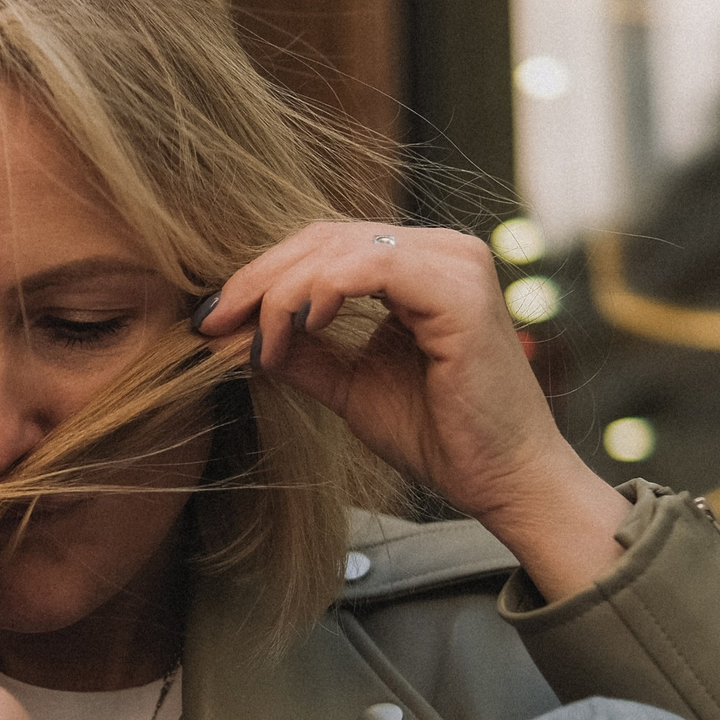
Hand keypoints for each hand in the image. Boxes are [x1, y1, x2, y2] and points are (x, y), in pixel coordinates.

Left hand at [201, 222, 628, 599]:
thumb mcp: (353, 387)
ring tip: (253, 339)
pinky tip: (296, 327)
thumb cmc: (443, 437)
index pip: (325, 246)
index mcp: (421, 266)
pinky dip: (319, 294)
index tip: (214, 320)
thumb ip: (306, 354)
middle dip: (258, 280)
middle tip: (213, 321)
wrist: (506, 482)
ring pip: (338, 249)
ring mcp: (455, 262)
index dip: (263, 276)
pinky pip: (370, 269)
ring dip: (281, 291)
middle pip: (324, 238)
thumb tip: (239, 337)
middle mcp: (442, 250)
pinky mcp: (460, 289)